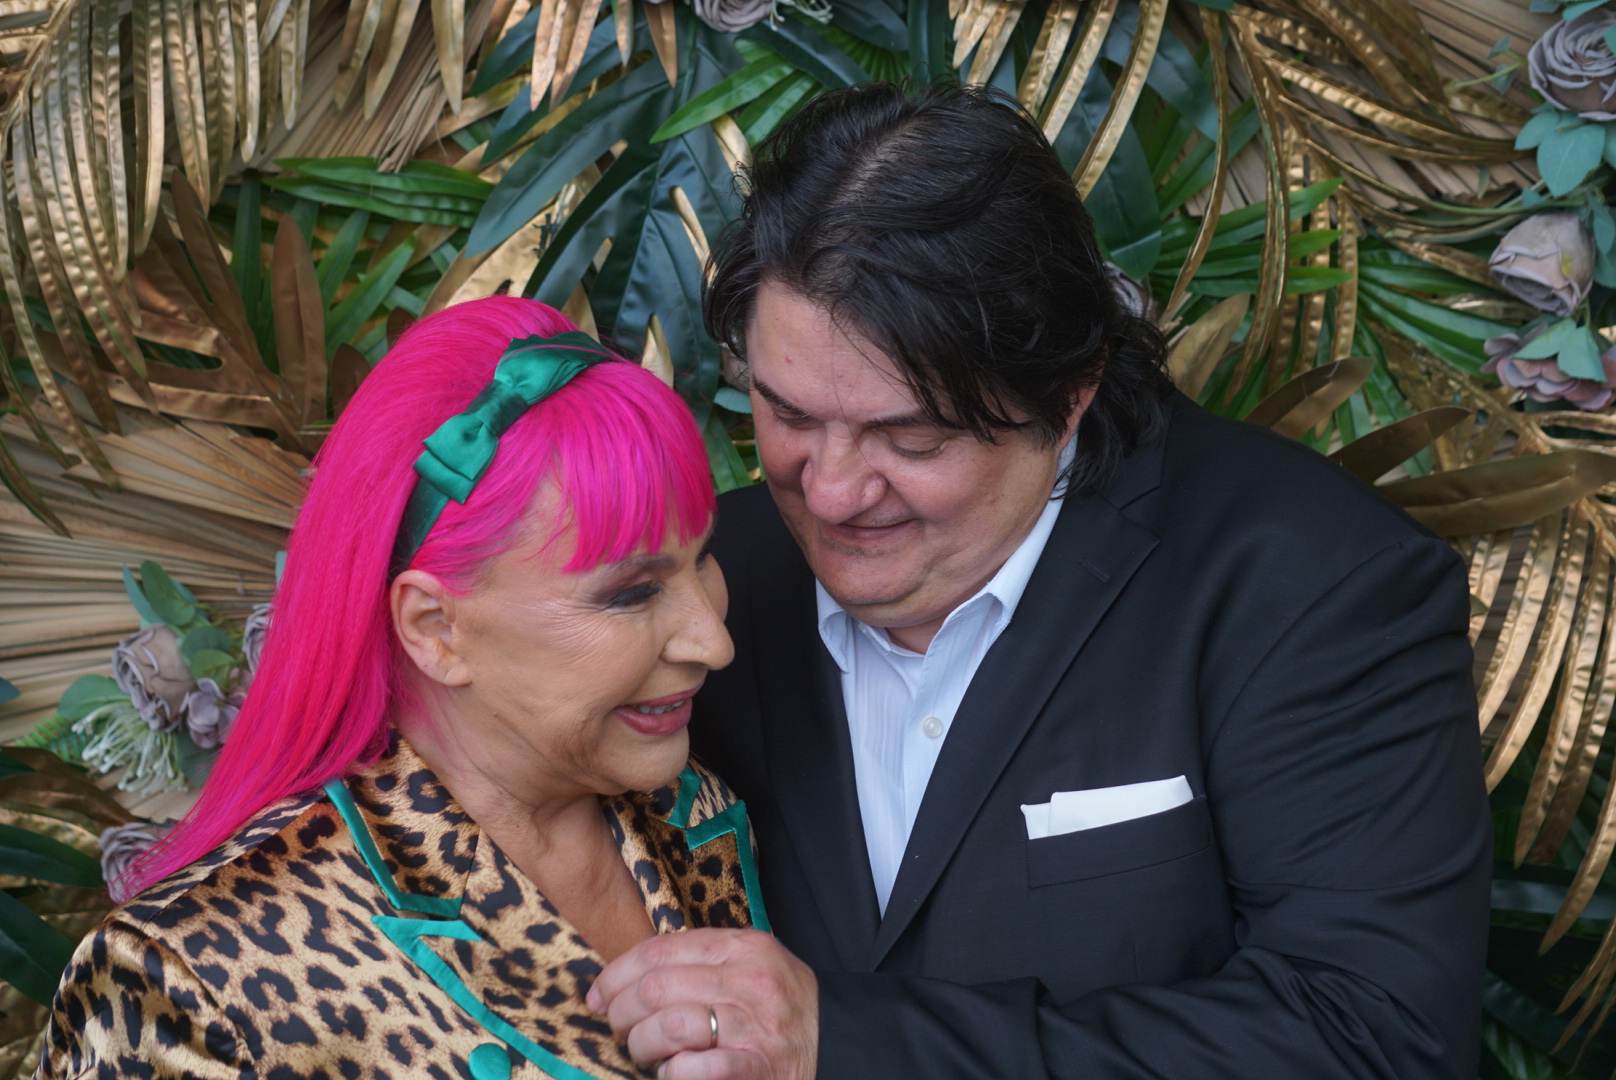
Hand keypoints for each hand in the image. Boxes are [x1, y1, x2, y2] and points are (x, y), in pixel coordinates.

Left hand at [587, 928, 818, 1079]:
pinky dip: (673, 1072)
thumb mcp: (752, 965)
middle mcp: (750, 980)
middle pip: (658, 987)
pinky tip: (672, 1072)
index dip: (618, 974)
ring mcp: (755, 1024)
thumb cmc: (783, 1008)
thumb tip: (632, 975)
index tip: (599, 995)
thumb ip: (704, 961)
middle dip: (622, 1013)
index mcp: (743, 947)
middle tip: (617, 1029)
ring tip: (644, 1054)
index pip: (661, 950)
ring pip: (670, 1025)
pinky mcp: (758, 1066)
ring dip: (642, 1045)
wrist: (838, 1045)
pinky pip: (696, 1068)